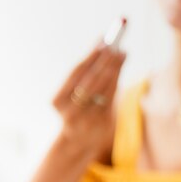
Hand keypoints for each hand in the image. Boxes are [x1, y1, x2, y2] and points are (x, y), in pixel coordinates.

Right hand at [52, 43, 125, 158]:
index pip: (76, 73)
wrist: (80, 141)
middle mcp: (70, 110)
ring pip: (104, 86)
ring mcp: (87, 117)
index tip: (102, 40)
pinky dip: (118, 77)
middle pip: (91, 79)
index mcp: (58, 100)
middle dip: (105, 60)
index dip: (91, 55)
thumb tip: (104, 43)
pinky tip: (121, 64)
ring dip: (115, 66)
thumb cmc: (79, 108)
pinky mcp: (102, 120)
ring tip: (122, 51)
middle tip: (116, 44)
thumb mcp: (76, 92)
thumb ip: (88, 71)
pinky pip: (112, 95)